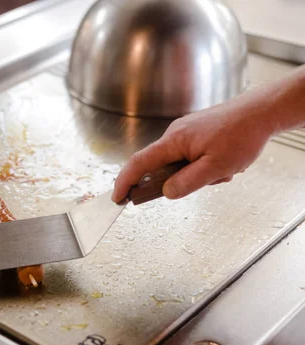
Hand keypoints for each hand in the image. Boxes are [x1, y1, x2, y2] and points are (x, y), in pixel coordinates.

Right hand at [111, 98, 273, 202]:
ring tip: (226, 170)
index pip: (139, 163)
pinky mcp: (197, 133)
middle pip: (161, 166)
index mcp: (174, 141)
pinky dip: (205, 165)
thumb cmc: (242, 134)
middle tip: (206, 182)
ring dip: (200, 173)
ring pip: (181, 163)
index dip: (125, 182)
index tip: (118, 197)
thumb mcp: (216, 167)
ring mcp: (186, 132)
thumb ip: (187, 182)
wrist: (263, 111)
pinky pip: (192, 156)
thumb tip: (167, 192)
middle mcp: (175, 134)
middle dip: (181, 180)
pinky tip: (226, 163)